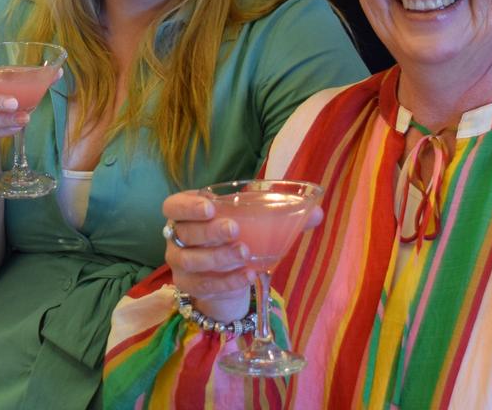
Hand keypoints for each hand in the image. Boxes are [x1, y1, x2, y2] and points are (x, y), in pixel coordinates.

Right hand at [162, 190, 324, 321]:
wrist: (229, 274)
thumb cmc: (241, 237)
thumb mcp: (256, 221)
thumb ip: (285, 214)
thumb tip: (317, 212)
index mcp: (190, 212)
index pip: (174, 205)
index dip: (188, 206)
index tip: (211, 207)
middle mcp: (178, 237)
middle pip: (184, 233)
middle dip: (209, 232)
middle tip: (235, 230)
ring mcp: (180, 263)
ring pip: (190, 261)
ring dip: (218, 257)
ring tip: (245, 254)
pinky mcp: (189, 287)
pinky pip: (204, 286)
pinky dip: (227, 281)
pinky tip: (248, 275)